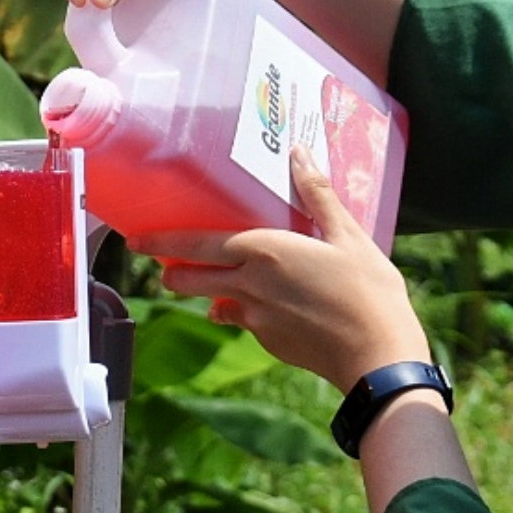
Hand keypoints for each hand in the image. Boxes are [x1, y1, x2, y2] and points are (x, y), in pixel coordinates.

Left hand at [140, 147, 429, 391]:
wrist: (376, 357)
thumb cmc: (367, 291)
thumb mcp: (348, 235)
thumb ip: (318, 196)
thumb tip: (300, 155)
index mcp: (262, 251)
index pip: (194, 245)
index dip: (161, 243)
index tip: (136, 240)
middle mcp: (248, 285)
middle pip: (189, 279)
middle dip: (172, 271)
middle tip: (164, 262)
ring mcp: (254, 319)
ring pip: (213, 301)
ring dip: (207, 291)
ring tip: (214, 280)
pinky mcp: (268, 342)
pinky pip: (243, 321)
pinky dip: (242, 311)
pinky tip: (260, 305)